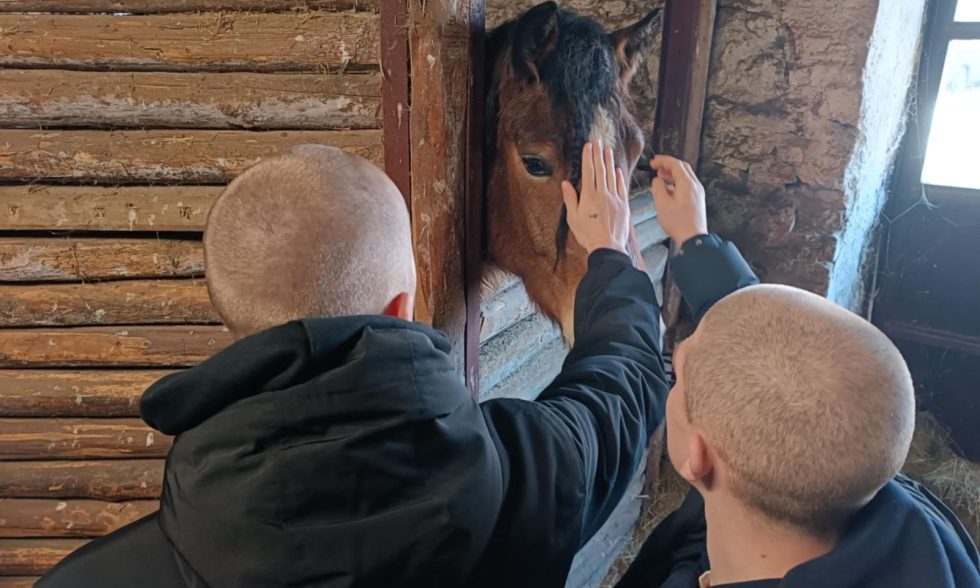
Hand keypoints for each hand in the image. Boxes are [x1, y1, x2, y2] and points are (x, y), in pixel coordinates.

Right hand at [561, 140, 630, 255]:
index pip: (588, 171)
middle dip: (598, 154)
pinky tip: (617, 170)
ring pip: (611, 176)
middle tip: (597, 141)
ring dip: (609, 162)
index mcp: (589, 196)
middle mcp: (603, 194)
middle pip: (600, 170)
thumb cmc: (587, 234)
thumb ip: (570, 199)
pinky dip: (619, 177)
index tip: (588, 145)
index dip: (588, 157)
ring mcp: (615, 199)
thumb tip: (565, 184)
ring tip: (607, 150)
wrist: (607, 247)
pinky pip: (621, 187)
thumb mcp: (573, 218)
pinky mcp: (623, 205)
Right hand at [650, 155, 707, 244]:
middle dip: (668, 165)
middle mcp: (695, 186)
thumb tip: (657, 180)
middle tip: (656, 167)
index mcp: (687, 184)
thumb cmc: (679, 223)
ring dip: (672, 174)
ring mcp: (697, 193)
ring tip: (661, 177)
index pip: (675, 164)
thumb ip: (658, 188)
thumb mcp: (662, 204)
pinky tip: (668, 189)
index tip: (653, 162)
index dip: (663, 161)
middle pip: (683, 167)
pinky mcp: (697, 199)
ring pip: (685, 176)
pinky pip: (687, 185)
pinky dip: (677, 182)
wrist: (693, 239)